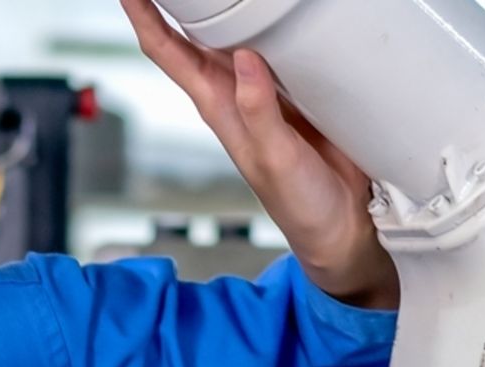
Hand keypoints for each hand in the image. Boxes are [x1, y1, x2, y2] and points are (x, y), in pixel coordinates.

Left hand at [121, 0, 398, 309]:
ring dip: (221, 7)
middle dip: (173, 3)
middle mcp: (236, 92)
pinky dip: (274, 22)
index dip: (145, 18)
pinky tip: (276, 6)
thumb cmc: (299, 205)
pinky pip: (283, 45)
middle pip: (193, 34)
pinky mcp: (302, 89)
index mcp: (218, 106)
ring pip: (234, 35)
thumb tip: (243, 59)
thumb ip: (258, 111)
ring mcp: (267, 89)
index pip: (167, 51)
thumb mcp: (273, 158)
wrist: (339, 226)